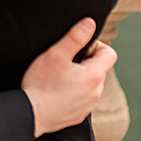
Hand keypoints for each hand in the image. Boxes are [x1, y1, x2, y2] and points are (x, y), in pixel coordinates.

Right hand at [20, 19, 116, 136]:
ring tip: (60, 76)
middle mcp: (96, 93)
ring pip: (91, 84)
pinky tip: (58, 90)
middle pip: (99, 68)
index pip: (110, 53)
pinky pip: (83, 98)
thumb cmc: (42, 84)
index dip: (95, 45)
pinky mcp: (79, 116)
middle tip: (65, 61)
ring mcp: (88, 107)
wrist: (31, 114)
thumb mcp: (57, 53)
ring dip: (81, 77)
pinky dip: (75, 92)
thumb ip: (76, 36)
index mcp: (94, 76)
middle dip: (86, 61)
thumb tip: (90, 23)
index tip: (78, 47)